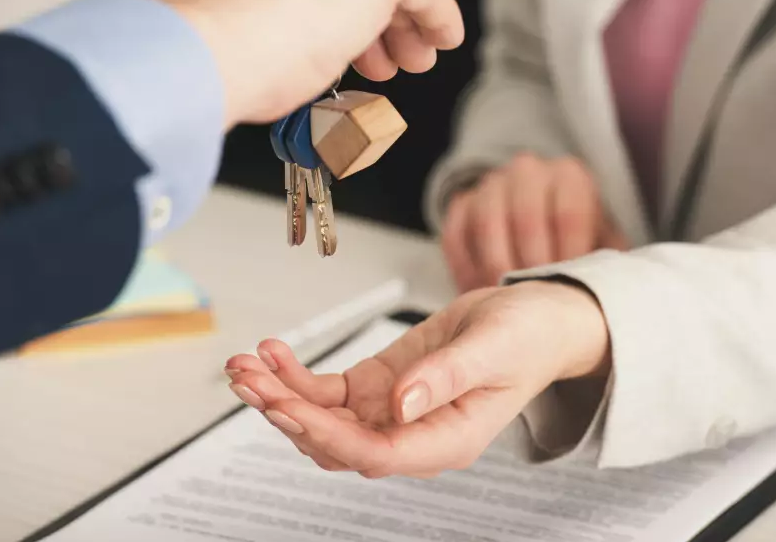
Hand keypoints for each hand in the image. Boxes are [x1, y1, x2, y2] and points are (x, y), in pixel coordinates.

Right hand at [123, 0, 463, 128]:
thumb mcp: (201, 9)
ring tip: (400, 57)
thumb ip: (234, 5)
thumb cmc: (180, 46)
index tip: (320, 26)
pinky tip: (439, 36)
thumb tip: (258, 44)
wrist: (184, 47)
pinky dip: (434, 12)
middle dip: (357, 5)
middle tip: (369, 50)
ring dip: (392, 16)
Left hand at [223, 281, 608, 477]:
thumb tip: (400, 406)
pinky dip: (295, 374)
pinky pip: (327, 391)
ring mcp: (390, 414)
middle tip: (248, 379)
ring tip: (244, 364)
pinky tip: (273, 350)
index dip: (327, 434)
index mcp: (446, 441)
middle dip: (286, 413)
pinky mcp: (376, 387)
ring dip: (280, 396)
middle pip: (336, 442)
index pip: (376, 454)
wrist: (530, 320)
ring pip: (322, 420)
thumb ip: (447, 377)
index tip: (286, 407)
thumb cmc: (524, 337)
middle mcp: (411, 436)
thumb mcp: (493, 349)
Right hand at [442, 153, 627, 292]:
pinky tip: (477, 292)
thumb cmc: (577, 239)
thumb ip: (608, 262)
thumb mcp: (601, 243)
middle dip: (530, 268)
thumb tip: (614, 292)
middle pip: (526, 218)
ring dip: (495, 268)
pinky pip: (456, 234)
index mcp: (570, 176)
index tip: (565, 293)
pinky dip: (464, 268)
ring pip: (487, 224)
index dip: (566, 258)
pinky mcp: (462, 203)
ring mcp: (492, 184)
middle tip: (534, 303)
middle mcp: (529, 171)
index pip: (569, 214)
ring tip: (506, 300)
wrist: (541, 215)